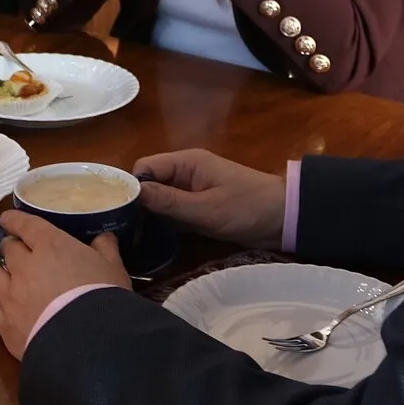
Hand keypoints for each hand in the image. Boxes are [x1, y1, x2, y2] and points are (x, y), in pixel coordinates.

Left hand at [0, 211, 130, 359]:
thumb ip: (105, 250)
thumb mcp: (113, 268)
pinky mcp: (5, 323)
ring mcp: (11, 294)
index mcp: (52, 245)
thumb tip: (104, 237)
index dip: (15, 220)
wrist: (87, 341)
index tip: (7, 218)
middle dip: (7, 244)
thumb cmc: (104, 296)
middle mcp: (25, 265)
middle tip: (5, 244)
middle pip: (9, 249)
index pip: (28, 225)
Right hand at [133, 148, 284, 249]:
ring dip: (149, 217)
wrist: (285, 219)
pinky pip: (173, 213)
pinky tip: (151, 241)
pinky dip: (164, 225)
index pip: (145, 168)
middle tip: (121, 231)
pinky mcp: (199, 209)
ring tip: (131, 239)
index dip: (130, 187)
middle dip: (136, 205)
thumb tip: (133, 194)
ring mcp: (192, 191)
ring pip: (159, 201)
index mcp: (187, 163)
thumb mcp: (207, 209)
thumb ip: (169, 202)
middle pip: (149, 184)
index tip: (117, 212)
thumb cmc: (247, 208)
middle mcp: (185, 173)